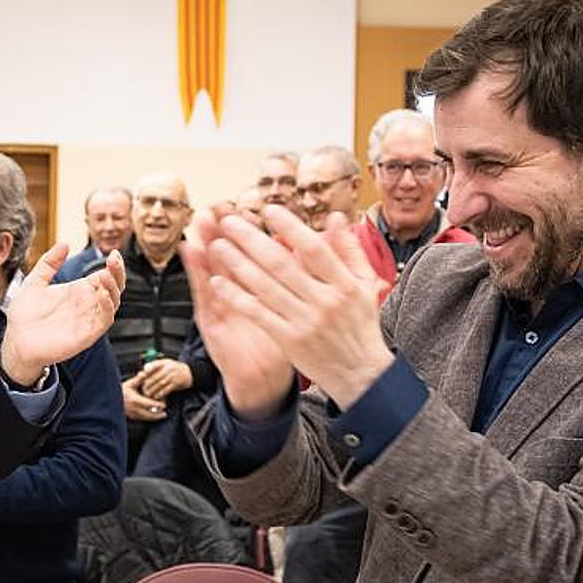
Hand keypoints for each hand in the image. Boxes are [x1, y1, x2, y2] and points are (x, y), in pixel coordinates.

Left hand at [0, 243, 125, 384]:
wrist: (16, 340)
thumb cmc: (25, 315)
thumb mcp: (35, 281)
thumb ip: (49, 263)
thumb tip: (65, 243)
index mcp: (78, 291)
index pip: (105, 276)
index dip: (114, 265)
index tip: (113, 253)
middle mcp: (87, 304)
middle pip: (115, 287)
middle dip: (118, 273)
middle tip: (113, 260)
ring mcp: (88, 319)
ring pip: (113, 303)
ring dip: (113, 289)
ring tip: (105, 275)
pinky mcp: (86, 335)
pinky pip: (104, 321)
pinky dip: (107, 308)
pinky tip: (102, 296)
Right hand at [122, 374, 166, 421]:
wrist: (111, 400)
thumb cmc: (121, 391)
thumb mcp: (130, 384)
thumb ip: (139, 379)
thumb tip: (145, 372)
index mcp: (135, 400)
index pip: (150, 404)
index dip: (158, 406)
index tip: (164, 405)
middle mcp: (134, 408)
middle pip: (150, 414)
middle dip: (158, 414)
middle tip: (165, 414)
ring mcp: (132, 414)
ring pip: (146, 418)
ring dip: (154, 418)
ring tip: (162, 415)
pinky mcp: (131, 417)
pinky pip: (142, 419)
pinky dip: (148, 418)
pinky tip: (153, 416)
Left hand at [139, 358, 192, 399]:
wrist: (189, 372)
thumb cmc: (174, 368)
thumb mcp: (165, 362)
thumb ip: (154, 364)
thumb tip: (144, 368)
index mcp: (164, 362)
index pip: (152, 366)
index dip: (145, 372)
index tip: (140, 378)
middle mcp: (168, 369)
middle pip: (155, 377)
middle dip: (147, 384)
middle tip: (143, 389)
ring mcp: (172, 376)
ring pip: (159, 384)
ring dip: (152, 390)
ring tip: (147, 394)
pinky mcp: (176, 384)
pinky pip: (166, 390)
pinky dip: (160, 394)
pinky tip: (156, 396)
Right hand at [180, 212, 293, 419]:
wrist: (265, 378)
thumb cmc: (281, 340)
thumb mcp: (297, 304)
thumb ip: (302, 273)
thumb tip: (313, 240)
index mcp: (260, 284)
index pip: (255, 250)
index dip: (251, 228)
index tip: (248, 204)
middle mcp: (238, 289)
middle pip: (230, 253)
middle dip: (225, 228)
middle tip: (219, 203)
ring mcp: (222, 303)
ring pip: (213, 266)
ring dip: (206, 241)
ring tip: (202, 217)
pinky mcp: (211, 319)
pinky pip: (202, 292)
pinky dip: (195, 271)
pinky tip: (189, 250)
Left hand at [202, 207, 392, 410]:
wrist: (359, 372)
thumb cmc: (360, 324)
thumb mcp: (364, 285)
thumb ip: (350, 250)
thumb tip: (337, 216)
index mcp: (344, 284)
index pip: (313, 249)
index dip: (290, 227)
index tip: (268, 210)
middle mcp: (324, 301)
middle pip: (283, 265)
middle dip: (253, 241)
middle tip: (230, 222)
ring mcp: (305, 322)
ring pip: (266, 288)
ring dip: (238, 265)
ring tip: (217, 246)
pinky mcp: (289, 341)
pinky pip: (259, 315)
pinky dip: (238, 298)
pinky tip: (219, 283)